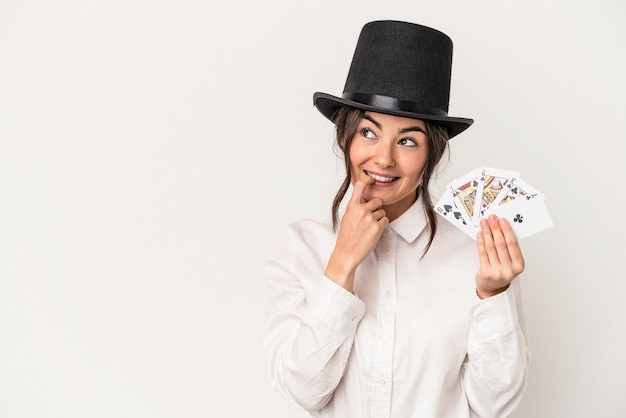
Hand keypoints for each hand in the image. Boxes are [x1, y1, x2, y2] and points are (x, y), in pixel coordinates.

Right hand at [325, 176, 388, 291]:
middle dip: (376, 208)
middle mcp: (361, 210)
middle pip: (377, 200)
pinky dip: (381, 226)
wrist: (346, 253)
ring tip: (368, 228)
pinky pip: (385, 220)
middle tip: (368, 218)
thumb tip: (367, 199)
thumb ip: (356, 207)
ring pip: (382, 211)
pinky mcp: (377, 227)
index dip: (367, 179)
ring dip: (378, 218)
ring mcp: (369, 218)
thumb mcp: (348, 217)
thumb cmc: (347, 236)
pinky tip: (372, 232)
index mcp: (352, 206)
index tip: (371, 177)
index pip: (360, 186)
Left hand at [475, 215, 524, 298]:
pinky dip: (481, 242)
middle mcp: (509, 269)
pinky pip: (482, 253)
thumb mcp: (511, 262)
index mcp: (519, 265)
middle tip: (492, 218)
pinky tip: (480, 234)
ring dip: (487, 233)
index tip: (502, 220)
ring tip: (484, 223)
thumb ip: (509, 248)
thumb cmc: (503, 272)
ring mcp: (497, 272)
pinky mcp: (486, 272)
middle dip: (495, 229)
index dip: (507, 230)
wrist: (493, 289)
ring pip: (491, 247)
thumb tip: (502, 227)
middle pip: (501, 244)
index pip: (513, 244)